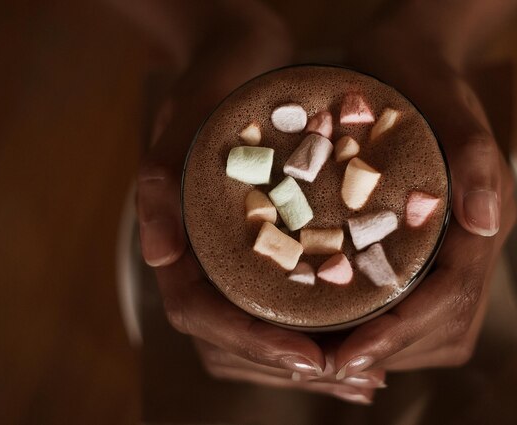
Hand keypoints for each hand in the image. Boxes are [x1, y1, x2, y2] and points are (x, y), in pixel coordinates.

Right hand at [137, 5, 382, 403]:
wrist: (239, 53)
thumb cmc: (211, 82)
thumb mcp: (182, 121)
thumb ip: (158, 183)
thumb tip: (155, 256)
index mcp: (173, 235)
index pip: (197, 311)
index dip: (249, 342)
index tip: (310, 357)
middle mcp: (198, 254)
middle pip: (228, 335)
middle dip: (285, 365)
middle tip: (352, 376)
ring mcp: (228, 252)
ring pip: (254, 327)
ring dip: (302, 359)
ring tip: (362, 375)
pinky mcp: (259, 243)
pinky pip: (278, 299)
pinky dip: (312, 326)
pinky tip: (353, 336)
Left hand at [329, 25, 516, 378]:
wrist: (408, 57)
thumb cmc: (421, 77)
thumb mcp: (446, 105)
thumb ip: (475, 160)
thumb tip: (486, 223)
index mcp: (480, 220)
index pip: (447, 298)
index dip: (399, 333)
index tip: (347, 356)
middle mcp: (470, 244)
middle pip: (440, 326)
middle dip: (386, 352)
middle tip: (326, 366)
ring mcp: (450, 249)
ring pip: (429, 325)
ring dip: (381, 348)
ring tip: (327, 357)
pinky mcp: (424, 245)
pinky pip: (411, 302)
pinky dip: (378, 326)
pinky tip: (339, 328)